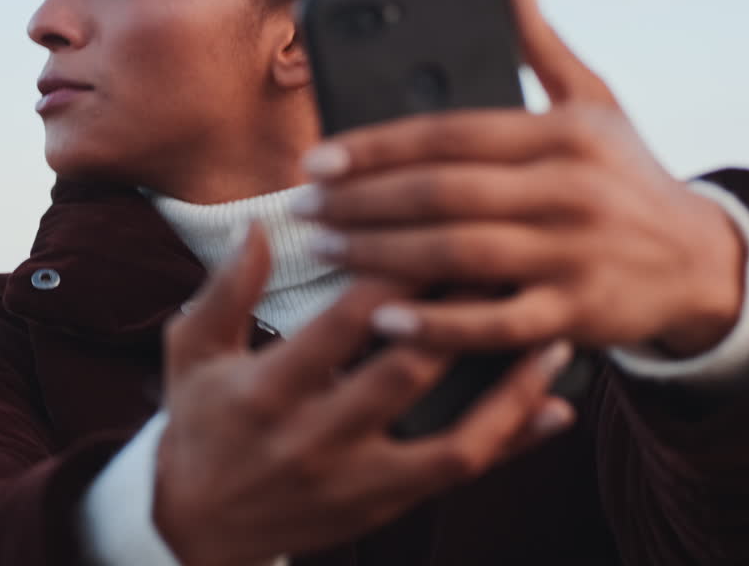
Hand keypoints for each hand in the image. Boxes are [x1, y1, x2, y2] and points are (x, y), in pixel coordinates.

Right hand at [154, 223, 574, 565]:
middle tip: (512, 259)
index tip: (441, 221)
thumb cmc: (200, 423)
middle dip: (465, 312)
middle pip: (409, 371)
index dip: (398, 270)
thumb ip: (226, 289)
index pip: (345, 322)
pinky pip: (460, 475)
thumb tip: (261, 224)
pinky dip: (513, 442)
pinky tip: (555, 407)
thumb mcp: (192, 352)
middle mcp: (317, 440)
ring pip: (456, 438)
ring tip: (553, 333)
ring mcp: (358, 481)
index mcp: (268, 391)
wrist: (198, 527)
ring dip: (510, 387)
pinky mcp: (385, 507)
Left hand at [294, 0, 745, 357]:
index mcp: (561, 135)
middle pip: (443, 194)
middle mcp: (568, 191)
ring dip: (380, 255)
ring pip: (458, 255)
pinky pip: (494, 324)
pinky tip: (381, 320)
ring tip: (324, 248)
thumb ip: (539, 40)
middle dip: (361, 202)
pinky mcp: (576, 314)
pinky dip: (435, 325)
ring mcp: (573, 256)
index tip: (315, 159)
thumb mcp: (594, 100)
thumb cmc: (624, 174)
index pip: (450, 135)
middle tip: (303, 208)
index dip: (375, 147)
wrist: (699, 261)